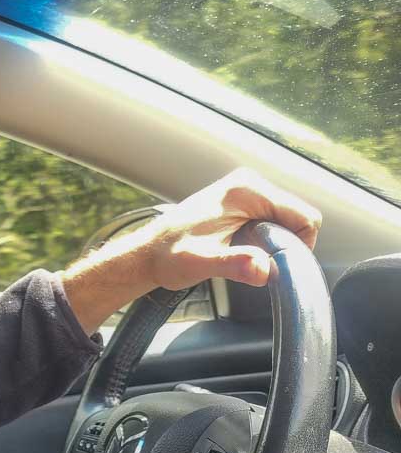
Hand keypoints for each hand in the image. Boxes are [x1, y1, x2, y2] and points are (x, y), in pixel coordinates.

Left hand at [138, 168, 320, 289]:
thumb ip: (234, 264)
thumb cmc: (169, 256)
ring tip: (243, 255)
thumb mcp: (202, 263)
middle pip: (298, 217)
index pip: (305, 216)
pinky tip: (241, 248)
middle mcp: (248, 183)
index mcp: (246, 190)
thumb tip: (263, 269)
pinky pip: (272, 220)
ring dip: (275, 242)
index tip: (277, 265)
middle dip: (286, 244)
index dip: (299, 246)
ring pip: (286, 220)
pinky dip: (265, 238)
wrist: (147, 254)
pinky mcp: (240, 202)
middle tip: (255, 262)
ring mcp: (245, 190)